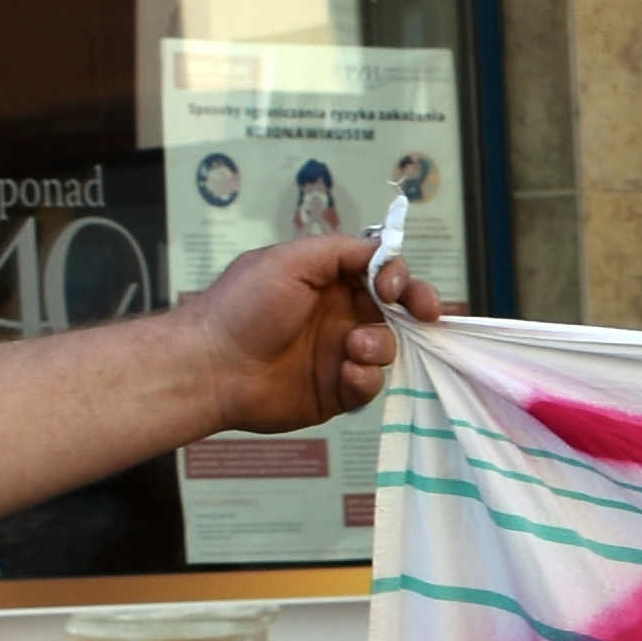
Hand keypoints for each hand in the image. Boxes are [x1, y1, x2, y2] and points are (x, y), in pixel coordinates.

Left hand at [182, 233, 444, 435]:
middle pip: (397, 310)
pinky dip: (365, 377)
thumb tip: (383, 251)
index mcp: (329, 281)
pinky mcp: (338, 390)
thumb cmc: (245, 307)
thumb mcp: (291, 260)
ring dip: (380, 345)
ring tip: (353, 349)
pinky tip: (345, 373)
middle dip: (417, 309)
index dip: (399, 278)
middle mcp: (339, 315)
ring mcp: (340, 353)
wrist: (214, 366)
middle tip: (427, 314)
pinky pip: (371, 384)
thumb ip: (342, 251)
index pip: (382, 274)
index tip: (394, 288)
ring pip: (388, 347)